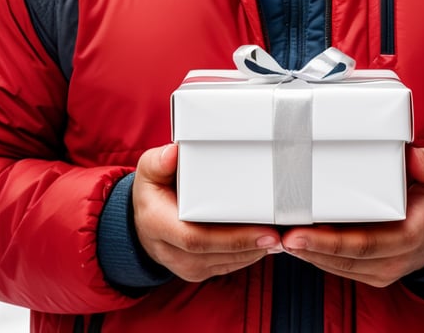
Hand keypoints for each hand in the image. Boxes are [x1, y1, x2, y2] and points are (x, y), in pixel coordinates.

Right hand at [132, 143, 283, 282]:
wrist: (142, 223)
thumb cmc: (152, 190)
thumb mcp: (149, 170)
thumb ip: (159, 161)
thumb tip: (174, 153)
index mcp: (158, 224)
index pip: (196, 238)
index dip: (231, 238)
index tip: (263, 230)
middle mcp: (171, 252)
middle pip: (216, 253)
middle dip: (251, 244)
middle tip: (280, 232)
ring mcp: (185, 266)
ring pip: (226, 263)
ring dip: (255, 251)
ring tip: (280, 235)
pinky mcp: (198, 271)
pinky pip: (227, 266)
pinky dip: (249, 254)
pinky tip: (267, 242)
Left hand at [280, 147, 423, 287]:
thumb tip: (413, 156)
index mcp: (411, 237)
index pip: (365, 244)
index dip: (329, 242)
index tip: (298, 234)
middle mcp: (394, 261)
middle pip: (344, 259)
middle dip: (308, 248)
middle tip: (278, 233)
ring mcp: (381, 270)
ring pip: (337, 266)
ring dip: (307, 253)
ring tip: (278, 234)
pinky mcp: (369, 271)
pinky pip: (338, 266)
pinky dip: (315, 255)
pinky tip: (294, 241)